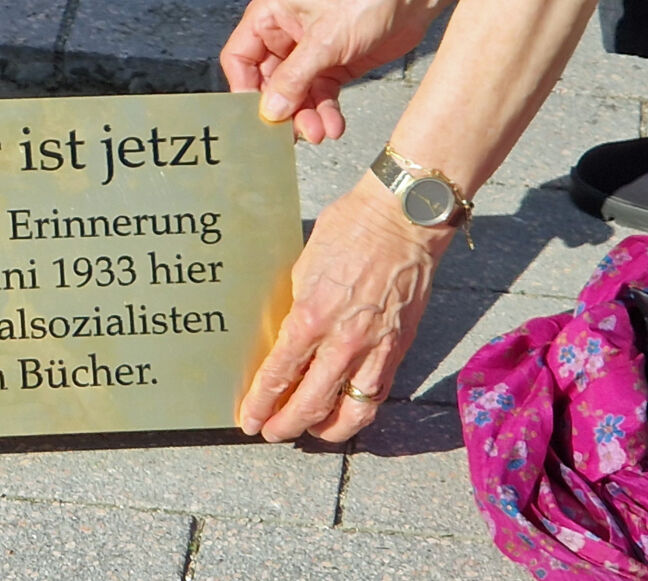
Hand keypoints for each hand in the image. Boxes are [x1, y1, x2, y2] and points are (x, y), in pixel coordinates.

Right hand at [219, 0, 440, 143]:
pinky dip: (325, 112)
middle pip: (268, 83)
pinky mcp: (332, 64)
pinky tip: (333, 126)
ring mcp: (308, 51)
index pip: (239, 59)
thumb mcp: (325, 39)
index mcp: (269, 14)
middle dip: (283, 109)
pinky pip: (319, 95)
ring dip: (306, 116)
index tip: (257, 116)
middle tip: (293, 133)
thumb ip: (293, 78)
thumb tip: (269, 110)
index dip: (244, 89)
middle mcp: (283, 33)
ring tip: (320, 133)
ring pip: (295, 94)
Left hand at [239, 177, 453, 442]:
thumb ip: (295, 310)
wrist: (404, 220)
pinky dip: (357, 411)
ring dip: (325, 429)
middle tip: (271, 433)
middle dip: (286, 425)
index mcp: (311, 317)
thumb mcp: (303, 269)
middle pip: (311, 405)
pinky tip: (343, 412)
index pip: (278, 375)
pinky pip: (377, 395)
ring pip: (351, 414)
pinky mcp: (399, 349)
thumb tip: (283, 340)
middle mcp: (343, 341)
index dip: (261, 404)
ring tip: (308, 430)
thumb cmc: (349, 231)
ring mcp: (375, 349)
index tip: (249, 419)